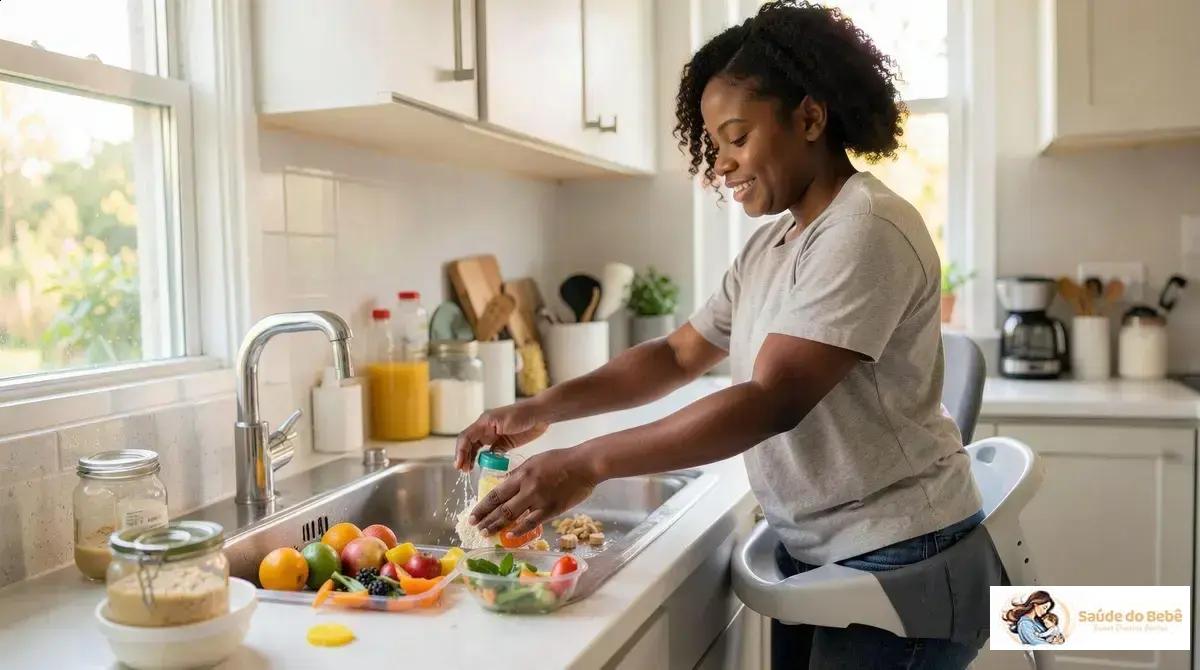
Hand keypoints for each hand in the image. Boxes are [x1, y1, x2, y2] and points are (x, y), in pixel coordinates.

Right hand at [454, 401, 549, 471]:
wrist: (540, 414)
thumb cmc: (524, 414)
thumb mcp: (506, 423)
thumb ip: (495, 438)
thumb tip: (486, 457)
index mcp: (484, 422)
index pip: (466, 437)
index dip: (460, 451)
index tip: (459, 464)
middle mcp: (485, 429)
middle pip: (468, 444)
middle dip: (463, 457)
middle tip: (463, 471)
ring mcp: (493, 436)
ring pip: (476, 449)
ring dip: (471, 459)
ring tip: (469, 470)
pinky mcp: (502, 442)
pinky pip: (489, 452)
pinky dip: (483, 460)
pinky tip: (483, 467)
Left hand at [470, 447, 598, 535]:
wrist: (584, 465)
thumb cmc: (561, 460)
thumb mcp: (534, 461)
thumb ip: (519, 474)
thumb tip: (504, 484)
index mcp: (521, 474)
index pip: (496, 494)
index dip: (482, 506)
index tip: (473, 515)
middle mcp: (527, 488)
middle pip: (500, 508)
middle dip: (485, 519)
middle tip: (475, 528)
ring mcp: (539, 500)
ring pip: (512, 517)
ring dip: (497, 526)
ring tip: (487, 533)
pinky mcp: (551, 510)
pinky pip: (532, 523)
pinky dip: (519, 530)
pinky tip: (510, 535)